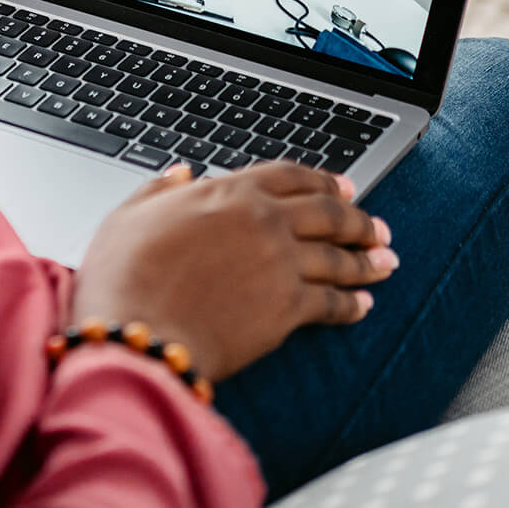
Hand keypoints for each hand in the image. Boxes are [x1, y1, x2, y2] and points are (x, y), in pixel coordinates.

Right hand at [70, 163, 395, 382]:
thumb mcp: (128, 216)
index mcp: (229, 191)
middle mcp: (264, 221)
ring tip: (387, 262)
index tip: (344, 188)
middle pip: (328, 213)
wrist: (137, 334)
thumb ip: (159, 190)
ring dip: (367, 259)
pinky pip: (332, 302)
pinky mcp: (288, 309)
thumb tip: (181, 174)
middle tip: (378, 227)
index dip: (323, 180)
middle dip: (358, 220)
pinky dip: (353, 303)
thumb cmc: (122, 277)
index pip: (291, 176)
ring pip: (338, 256)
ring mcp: (280, 264)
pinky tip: (364, 305)